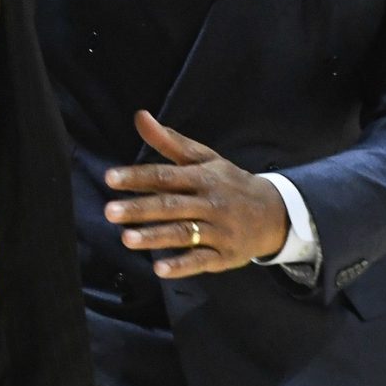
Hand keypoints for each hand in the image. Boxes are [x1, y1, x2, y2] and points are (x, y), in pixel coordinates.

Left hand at [103, 110, 290, 277]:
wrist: (275, 212)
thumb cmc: (229, 183)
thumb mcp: (204, 158)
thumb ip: (169, 141)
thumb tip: (139, 116)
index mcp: (203, 177)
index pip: (166, 176)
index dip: (138, 177)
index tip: (110, 178)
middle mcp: (210, 203)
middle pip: (171, 205)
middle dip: (140, 209)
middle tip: (110, 211)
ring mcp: (219, 231)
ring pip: (184, 234)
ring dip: (155, 237)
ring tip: (126, 239)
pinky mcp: (225, 255)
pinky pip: (202, 261)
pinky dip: (181, 265)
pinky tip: (159, 269)